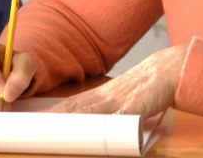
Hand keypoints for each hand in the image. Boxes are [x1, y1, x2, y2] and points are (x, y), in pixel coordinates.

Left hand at [46, 44, 187, 119]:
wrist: (168, 69)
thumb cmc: (145, 86)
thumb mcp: (121, 95)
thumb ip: (105, 107)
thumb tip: (90, 125)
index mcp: (101, 94)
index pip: (70, 104)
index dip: (52, 113)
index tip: (35, 120)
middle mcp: (106, 96)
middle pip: (74, 108)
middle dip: (53, 118)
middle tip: (34, 127)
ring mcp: (120, 101)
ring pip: (90, 112)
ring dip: (71, 121)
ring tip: (53, 130)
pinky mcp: (136, 107)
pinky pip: (118, 118)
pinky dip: (106, 126)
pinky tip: (95, 133)